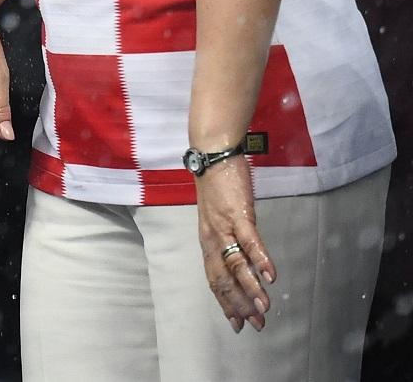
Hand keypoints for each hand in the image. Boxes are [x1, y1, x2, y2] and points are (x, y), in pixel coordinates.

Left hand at [197, 159, 274, 332]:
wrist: (211, 155)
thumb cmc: (218, 186)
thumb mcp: (221, 219)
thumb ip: (230, 241)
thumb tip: (246, 263)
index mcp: (208, 241)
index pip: (215, 279)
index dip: (226, 302)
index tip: (238, 324)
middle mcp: (212, 237)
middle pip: (224, 277)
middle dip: (240, 303)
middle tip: (257, 324)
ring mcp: (224, 225)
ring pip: (235, 262)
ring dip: (251, 286)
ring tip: (265, 307)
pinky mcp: (238, 213)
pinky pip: (249, 239)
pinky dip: (260, 257)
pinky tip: (271, 275)